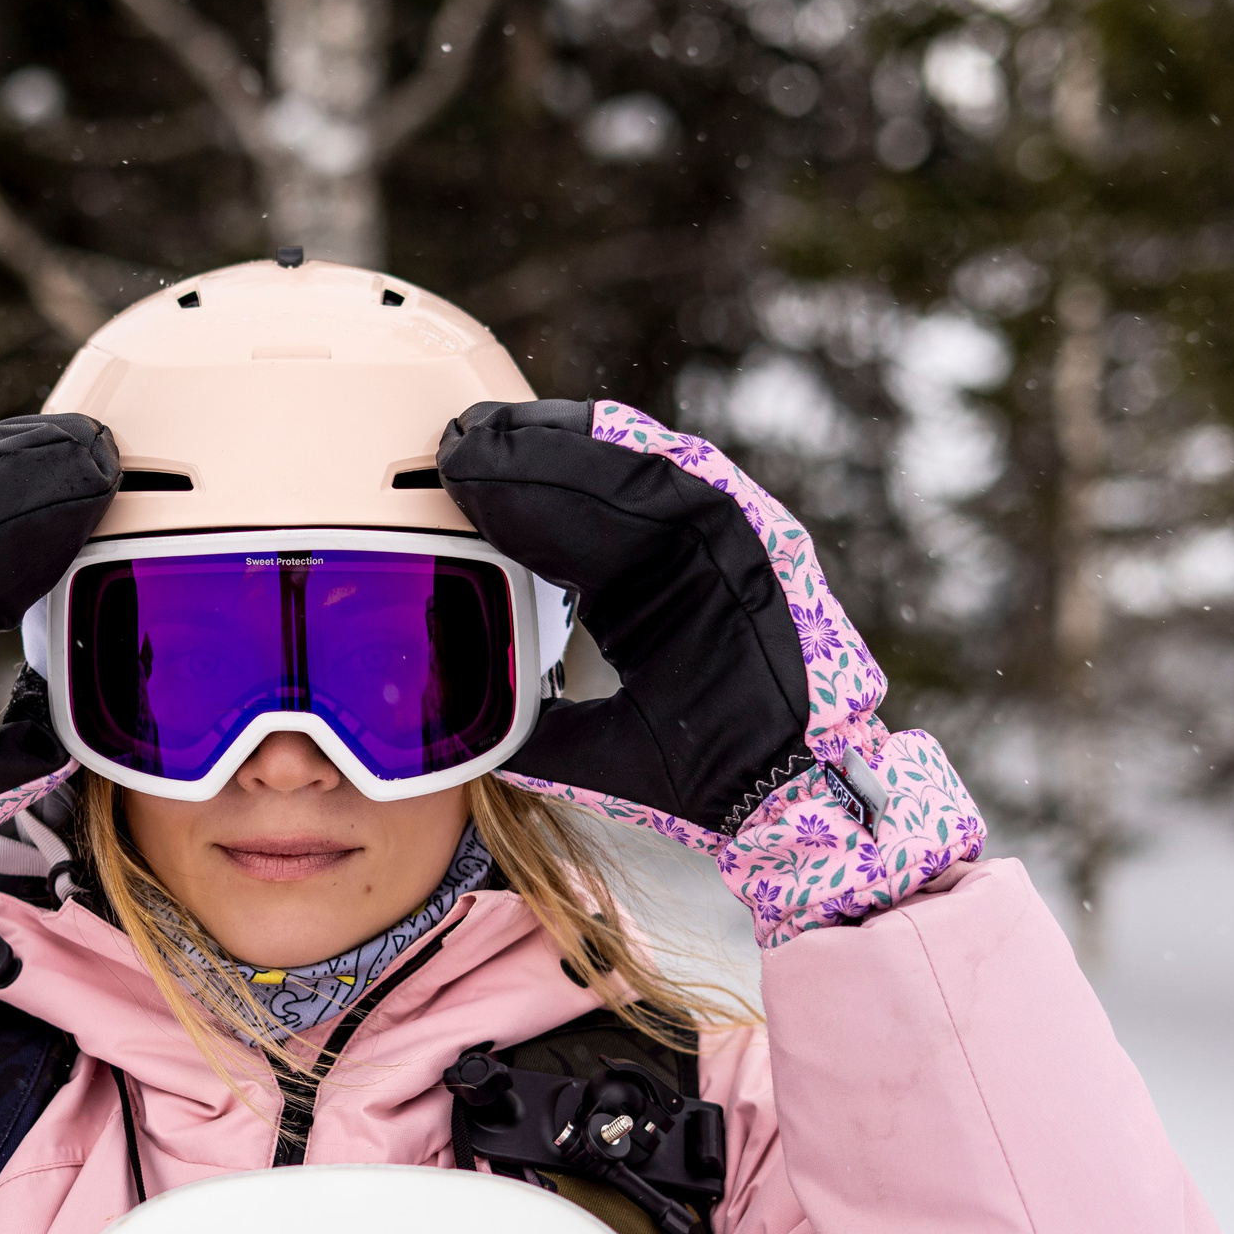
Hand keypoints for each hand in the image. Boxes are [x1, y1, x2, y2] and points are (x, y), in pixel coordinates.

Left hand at [438, 399, 980, 945]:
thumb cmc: (708, 774)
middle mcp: (684, 557)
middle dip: (523, 458)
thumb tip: (464, 723)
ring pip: (635, 470)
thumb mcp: (594, 745)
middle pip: (593, 485)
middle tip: (457, 438)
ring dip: (561, 449)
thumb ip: (534, 725)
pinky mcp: (762, 538)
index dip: (506, 499)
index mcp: (644, 596)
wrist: (785, 796)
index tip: (449, 477)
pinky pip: (691, 483)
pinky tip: (574, 439)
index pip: (563, 531)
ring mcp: (725, 541)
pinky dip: (631, 462)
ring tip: (494, 437)